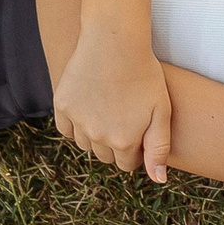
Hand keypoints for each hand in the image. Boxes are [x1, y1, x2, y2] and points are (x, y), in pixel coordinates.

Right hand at [53, 33, 174, 182]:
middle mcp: (96, 137)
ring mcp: (76, 122)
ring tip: (110, 111)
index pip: (126, 163)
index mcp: (122, 142)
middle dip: (116, 144)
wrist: (115, 44)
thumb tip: (158, 180)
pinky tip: (90, 107)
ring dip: (95, 135)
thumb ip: (159, 148)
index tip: (140, 131)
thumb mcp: (162, 112)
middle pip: (105, 155)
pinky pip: (66, 129)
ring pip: (85, 143)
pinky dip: (76, 124)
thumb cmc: (146, 76)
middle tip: (126, 119)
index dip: (136, 150)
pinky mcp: (61, 106)